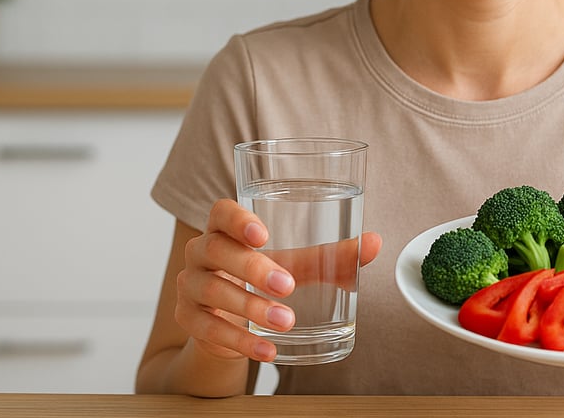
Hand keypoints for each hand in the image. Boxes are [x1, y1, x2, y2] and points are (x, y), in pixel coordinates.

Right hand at [174, 198, 382, 362]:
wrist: (231, 322)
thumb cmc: (264, 278)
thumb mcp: (296, 265)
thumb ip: (331, 255)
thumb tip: (375, 242)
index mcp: (225, 228)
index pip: (221, 212)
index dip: (237, 220)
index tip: (263, 235)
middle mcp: (200, 251)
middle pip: (216, 250)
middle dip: (253, 268)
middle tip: (288, 286)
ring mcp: (188, 285)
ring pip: (212, 290)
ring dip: (251, 309)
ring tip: (286, 322)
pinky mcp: (188, 319)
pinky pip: (208, 328)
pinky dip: (240, 341)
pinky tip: (267, 350)